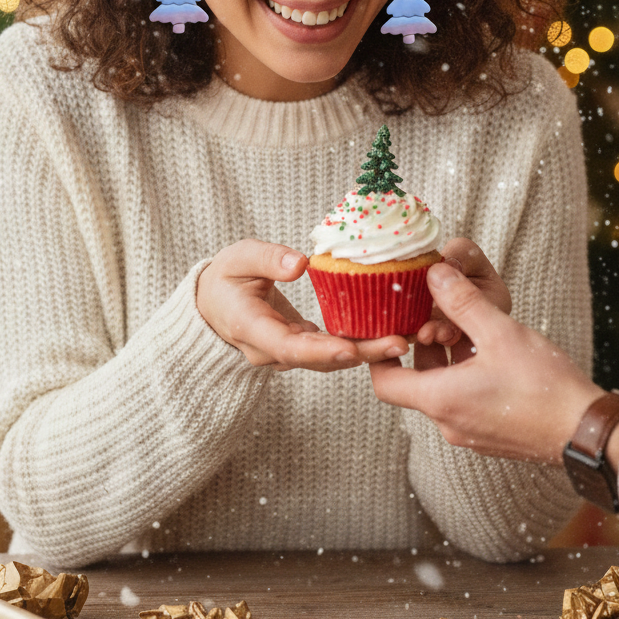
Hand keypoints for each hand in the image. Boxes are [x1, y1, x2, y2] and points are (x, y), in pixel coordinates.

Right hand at [196, 239, 409, 371]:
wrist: (213, 305)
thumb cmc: (225, 278)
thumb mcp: (238, 258)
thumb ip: (267, 259)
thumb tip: (301, 264)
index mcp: (251, 329)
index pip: (288, 348)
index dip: (321, 351)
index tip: (352, 350)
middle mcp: (271, 351)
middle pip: (319, 359)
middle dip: (360, 354)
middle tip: (399, 343)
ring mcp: (287, 354)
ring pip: (329, 359)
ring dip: (367, 352)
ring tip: (406, 338)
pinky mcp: (301, 349)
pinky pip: (331, 350)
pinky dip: (360, 344)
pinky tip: (390, 331)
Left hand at [370, 260, 600, 461]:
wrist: (586, 432)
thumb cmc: (544, 387)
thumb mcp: (500, 333)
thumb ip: (463, 302)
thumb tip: (435, 274)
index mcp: (440, 400)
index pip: (383, 382)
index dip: (380, 353)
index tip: (391, 327)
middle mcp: (448, 422)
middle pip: (414, 382)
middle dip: (422, 348)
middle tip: (435, 317)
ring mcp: (469, 433)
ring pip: (441, 390)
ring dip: (447, 360)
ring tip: (466, 328)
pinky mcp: (489, 435)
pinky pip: (463, 402)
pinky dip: (465, 377)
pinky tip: (489, 353)